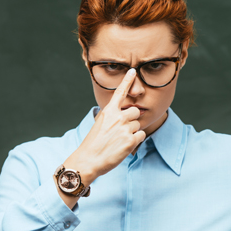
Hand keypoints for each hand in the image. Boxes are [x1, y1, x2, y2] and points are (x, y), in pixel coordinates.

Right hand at [64, 68, 145, 184]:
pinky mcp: (130, 140)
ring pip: (138, 125)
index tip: (134, 71)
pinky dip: (136, 140)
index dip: (127, 81)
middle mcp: (118, 117)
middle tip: (122, 130)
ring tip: (119, 140)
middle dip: (132, 119)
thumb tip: (124, 113)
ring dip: (132, 132)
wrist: (89, 159)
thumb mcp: (100, 123)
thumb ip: (112, 116)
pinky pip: (141, 135)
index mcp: (108, 111)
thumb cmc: (93, 143)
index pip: (120, 92)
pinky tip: (124, 145)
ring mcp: (125, 128)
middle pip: (136, 111)